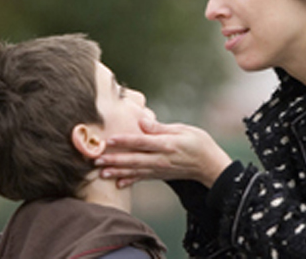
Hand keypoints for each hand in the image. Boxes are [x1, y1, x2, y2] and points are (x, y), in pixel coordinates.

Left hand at [96, 118, 232, 187]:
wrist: (209, 165)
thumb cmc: (198, 142)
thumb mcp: (183, 130)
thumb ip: (161, 128)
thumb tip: (143, 122)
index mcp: (167, 144)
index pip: (142, 142)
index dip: (125, 140)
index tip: (110, 139)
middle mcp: (161, 159)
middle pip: (134, 159)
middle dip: (115, 160)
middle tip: (96, 160)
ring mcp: (160, 169)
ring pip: (135, 171)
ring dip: (117, 171)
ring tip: (101, 172)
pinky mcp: (160, 175)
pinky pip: (142, 178)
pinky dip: (130, 181)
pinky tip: (118, 183)